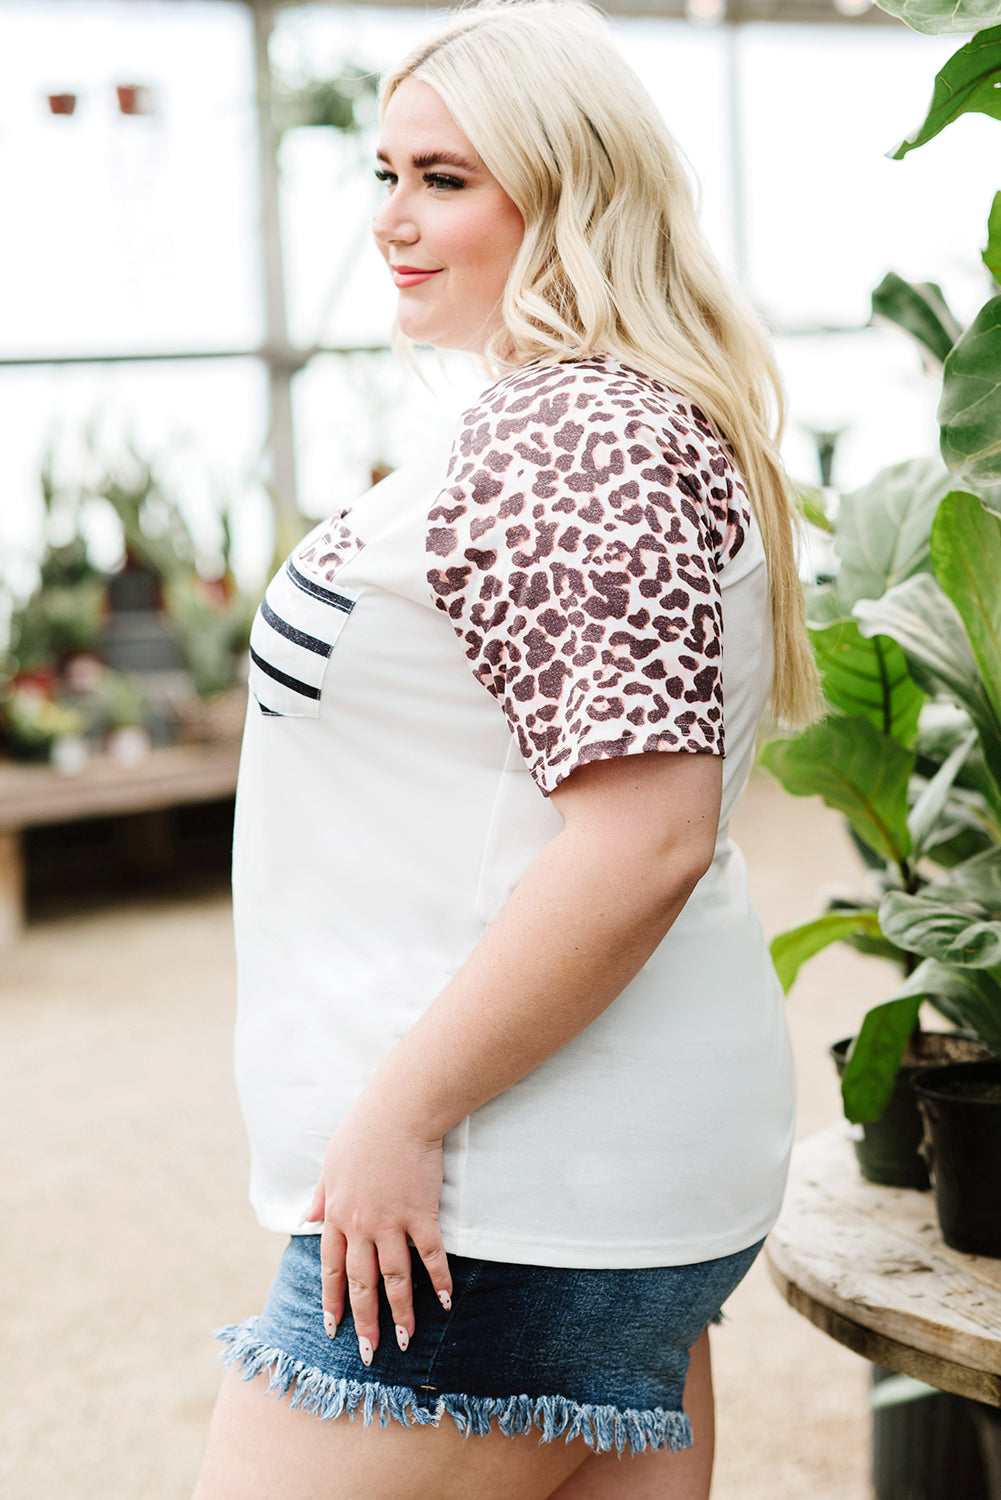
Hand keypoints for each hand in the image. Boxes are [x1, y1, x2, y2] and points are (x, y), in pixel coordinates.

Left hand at [305, 1098, 451, 1367]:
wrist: (398, 1111)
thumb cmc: (363, 1131)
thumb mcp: (330, 1164)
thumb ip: (320, 1195)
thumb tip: (305, 1217)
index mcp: (336, 1214)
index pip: (331, 1267)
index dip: (333, 1299)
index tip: (334, 1328)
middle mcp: (360, 1225)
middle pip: (362, 1282)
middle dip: (365, 1321)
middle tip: (368, 1353)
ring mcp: (391, 1222)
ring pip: (395, 1278)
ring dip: (402, 1313)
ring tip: (407, 1341)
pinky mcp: (421, 1214)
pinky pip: (431, 1256)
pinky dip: (439, 1280)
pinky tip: (447, 1301)